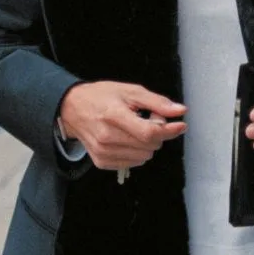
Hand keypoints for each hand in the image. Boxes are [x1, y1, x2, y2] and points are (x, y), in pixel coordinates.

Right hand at [58, 82, 185, 171]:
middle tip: (147, 119)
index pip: (149, 133)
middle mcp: (107, 137)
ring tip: (134, 129)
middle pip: (150, 146)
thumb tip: (180, 111)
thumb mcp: (130, 91)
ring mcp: (103, 152)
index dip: (169, 130)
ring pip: (144, 157)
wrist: (72, 108)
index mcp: (114, 116)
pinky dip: (136, 152)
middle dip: (156, 133)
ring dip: (146, 144)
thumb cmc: (101, 97)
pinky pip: (133, 163)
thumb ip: (157, 102)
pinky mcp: (102, 162)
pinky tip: (126, 139)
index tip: (180, 125)